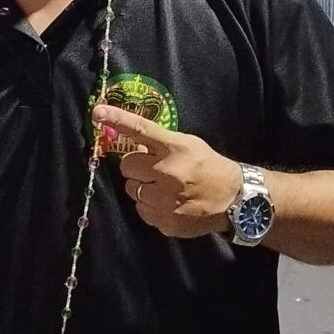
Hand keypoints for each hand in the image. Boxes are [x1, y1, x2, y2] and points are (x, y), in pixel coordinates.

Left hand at [93, 104, 239, 237]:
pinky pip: (141, 211)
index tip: (98, 112)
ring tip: (164, 189)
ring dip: (143, 188)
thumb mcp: (188, 145)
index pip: (140, 129)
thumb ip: (161, 144)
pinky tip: (169, 204)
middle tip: (154, 170)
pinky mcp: (165, 221)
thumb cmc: (208, 166)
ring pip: (132, 190)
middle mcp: (167, 173)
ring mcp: (165, 200)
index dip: (117, 119)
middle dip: (137, 168)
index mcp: (174, 149)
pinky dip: (151, 207)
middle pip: (126, 166)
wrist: (235, 199)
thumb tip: (133, 144)